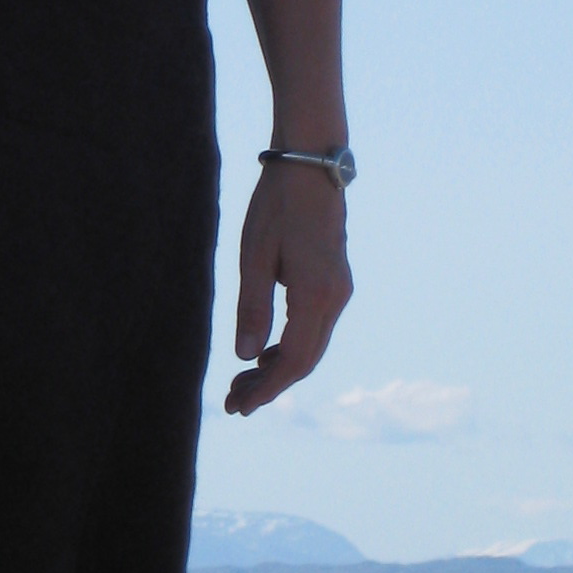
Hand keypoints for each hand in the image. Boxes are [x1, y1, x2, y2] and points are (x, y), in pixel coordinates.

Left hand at [224, 161, 351, 416]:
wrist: (311, 164)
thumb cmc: (277, 205)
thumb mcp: (254, 256)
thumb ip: (252, 308)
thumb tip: (245, 357)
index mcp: (316, 296)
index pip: (294, 361)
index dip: (268, 390)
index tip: (240, 408)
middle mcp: (335, 299)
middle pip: (305, 360)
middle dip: (270, 386)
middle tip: (233, 403)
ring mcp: (339, 291)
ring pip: (311, 346)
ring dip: (279, 369)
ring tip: (243, 383)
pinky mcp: (335, 282)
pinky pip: (314, 328)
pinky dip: (290, 347)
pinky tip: (265, 352)